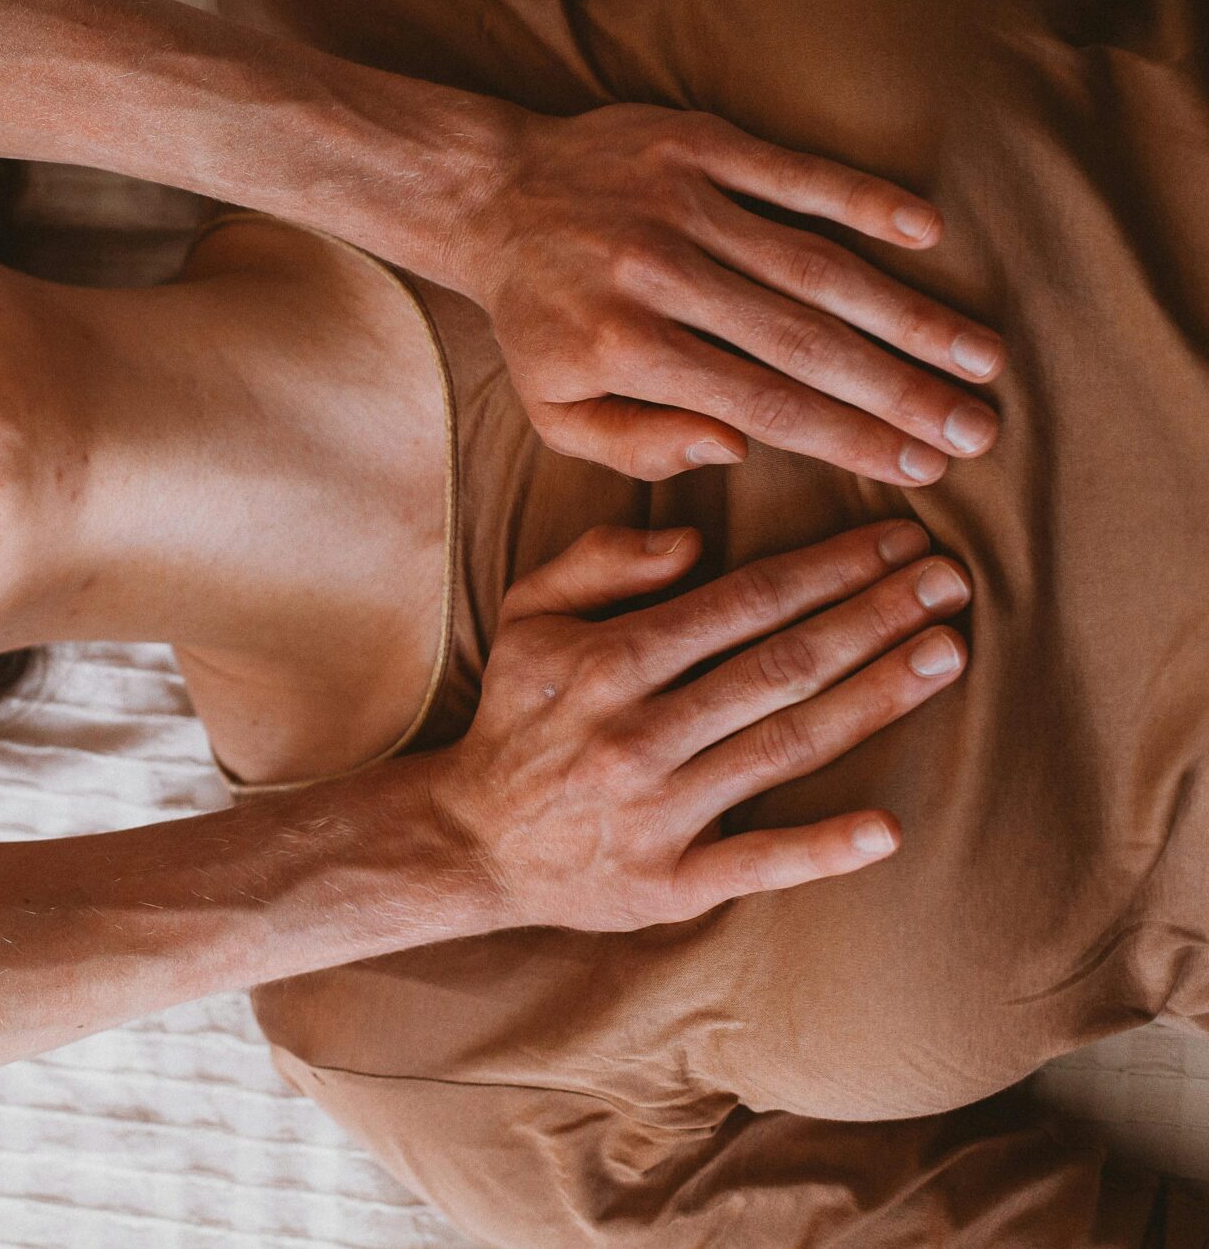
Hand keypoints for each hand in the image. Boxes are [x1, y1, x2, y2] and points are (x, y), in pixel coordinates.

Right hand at [432, 520, 967, 931]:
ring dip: (875, 699)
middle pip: (780, 666)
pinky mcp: (668, 882)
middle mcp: (638, 732)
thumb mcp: (530, 613)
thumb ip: (601, 561)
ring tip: (947, 655)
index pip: (742, 602)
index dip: (828, 568)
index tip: (899, 542)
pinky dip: (822, 849)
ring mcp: (657, 811)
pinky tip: (889, 828)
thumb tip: (694, 542)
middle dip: (874, 618)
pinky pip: (754, 863)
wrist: (471, 837)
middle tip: (952, 583)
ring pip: (784, 746)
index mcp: (609, 660)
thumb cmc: (518, 714)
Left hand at [459, 103, 1003, 484]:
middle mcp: (656, 272)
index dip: (849, 438)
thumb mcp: (554, 408)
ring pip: (813, 264)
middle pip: (802, 341)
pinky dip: (862, 198)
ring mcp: (680, 201)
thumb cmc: (537, 318)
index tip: (926, 467)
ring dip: (906, 311)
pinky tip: (927, 233)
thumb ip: (637, 445)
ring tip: (981, 355)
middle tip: (981, 427)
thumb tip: (738, 449)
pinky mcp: (694, 140)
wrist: (488, 194)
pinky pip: (793, 172)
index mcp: (622, 345)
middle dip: (901, 390)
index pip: (760, 403)